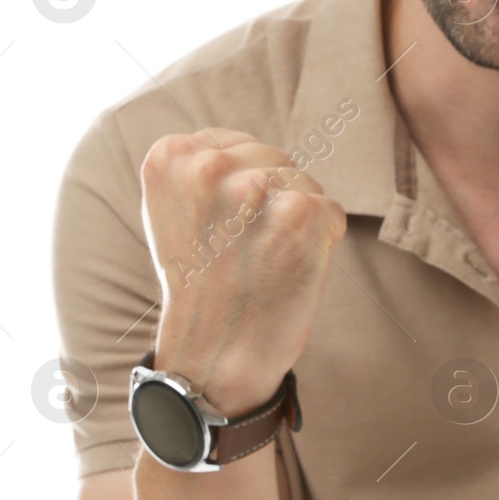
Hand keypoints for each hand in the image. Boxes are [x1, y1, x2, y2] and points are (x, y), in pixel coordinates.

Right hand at [140, 129, 347, 414]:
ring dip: (297, 222)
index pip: (235, 145)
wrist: (214, 354)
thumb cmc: (200, 284)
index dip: (240, 191)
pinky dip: (321, 242)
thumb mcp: (175, 211)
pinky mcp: (300, 212)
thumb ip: (203, 167)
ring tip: (264, 261)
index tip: (222, 231)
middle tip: (244, 252)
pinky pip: (329, 210)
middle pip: (273, 160)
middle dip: (271, 202)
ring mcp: (255, 187)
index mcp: (169, 156)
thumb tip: (248, 146)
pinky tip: (288, 269)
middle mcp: (207, 165)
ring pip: (302, 183)